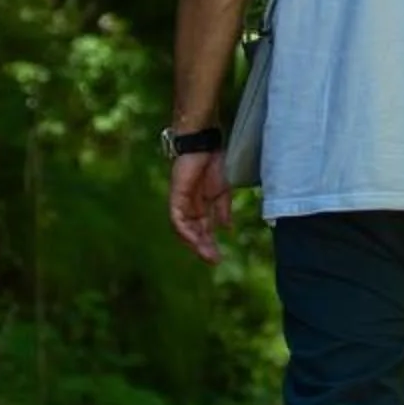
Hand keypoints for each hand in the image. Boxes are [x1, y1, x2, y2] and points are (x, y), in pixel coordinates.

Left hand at [169, 147, 235, 263]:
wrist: (204, 144)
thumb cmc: (214, 163)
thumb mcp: (222, 192)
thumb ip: (223, 210)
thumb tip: (227, 229)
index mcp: (201, 206)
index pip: (203, 230)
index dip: (210, 244)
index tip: (219, 257)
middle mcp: (190, 207)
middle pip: (194, 233)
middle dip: (204, 248)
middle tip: (215, 260)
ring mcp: (181, 202)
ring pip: (185, 229)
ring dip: (195, 243)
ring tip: (207, 254)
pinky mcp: (176, 197)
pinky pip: (177, 219)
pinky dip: (185, 230)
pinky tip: (194, 239)